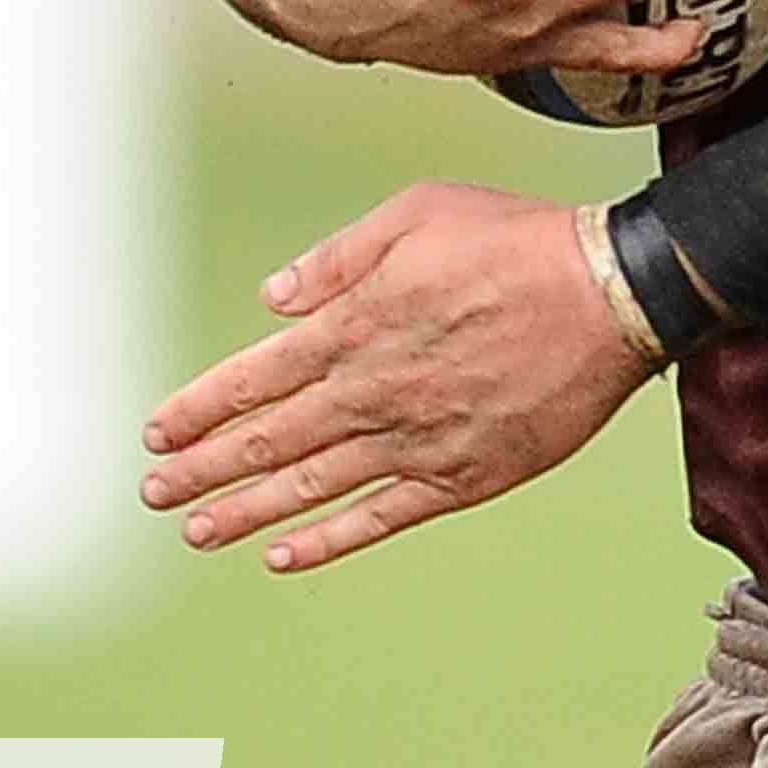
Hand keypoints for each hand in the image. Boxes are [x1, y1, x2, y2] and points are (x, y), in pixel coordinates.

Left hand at [136, 183, 658, 574]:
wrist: (614, 292)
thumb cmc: (520, 241)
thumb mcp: (419, 212)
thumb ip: (338, 258)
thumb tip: (273, 300)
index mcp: (358, 324)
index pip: (254, 378)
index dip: (199, 410)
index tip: (157, 434)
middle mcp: (376, 390)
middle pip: (269, 440)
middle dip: (202, 469)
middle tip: (154, 493)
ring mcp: (419, 440)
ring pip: (312, 486)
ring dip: (245, 511)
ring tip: (194, 532)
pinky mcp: (464, 475)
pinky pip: (381, 517)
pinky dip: (327, 541)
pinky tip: (284, 556)